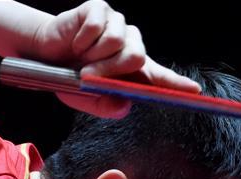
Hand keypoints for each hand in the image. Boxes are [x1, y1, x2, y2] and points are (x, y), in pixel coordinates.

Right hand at [26, 0, 200, 117]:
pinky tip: (76, 41)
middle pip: (136, 56)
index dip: (178, 84)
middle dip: (110, 69)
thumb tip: (124, 105)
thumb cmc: (71, 76)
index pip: (161, 77)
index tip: (195, 91)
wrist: (45, 54)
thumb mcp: (87, 99)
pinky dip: (82, 40)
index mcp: (134, 70)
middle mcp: (131, 44)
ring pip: (116, 42)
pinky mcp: (101, 9)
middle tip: (88, 74)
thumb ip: (106, 106)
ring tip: (81, 56)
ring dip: (93, 54)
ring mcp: (118, 24)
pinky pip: (96, 27)